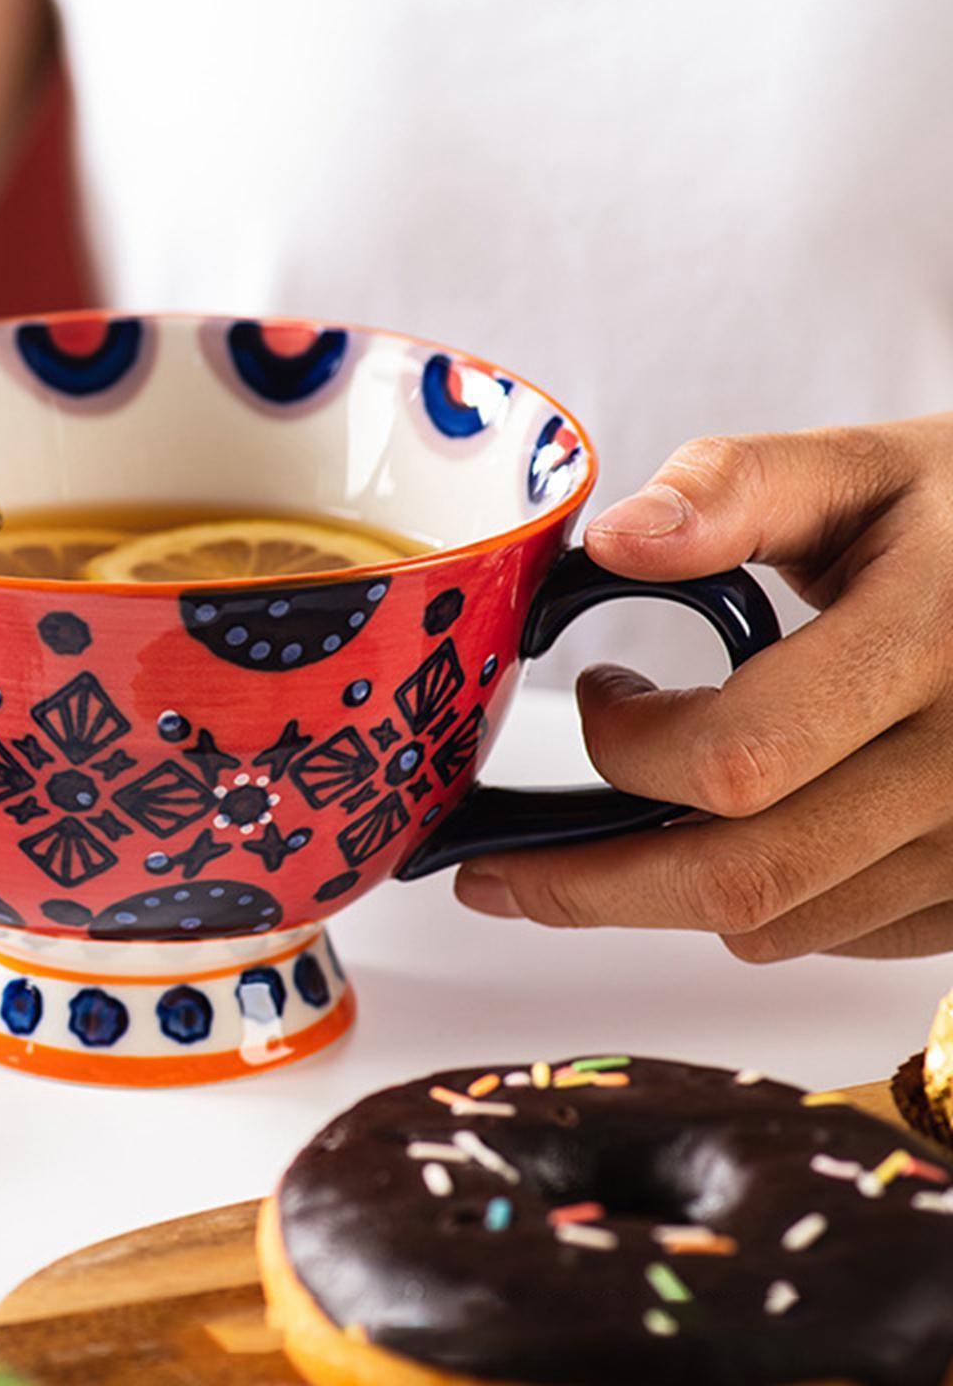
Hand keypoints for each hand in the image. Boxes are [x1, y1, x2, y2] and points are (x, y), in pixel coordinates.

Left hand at [454, 418, 952, 959]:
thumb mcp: (866, 465)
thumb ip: (736, 488)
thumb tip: (614, 541)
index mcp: (933, 645)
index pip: (742, 753)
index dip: (629, 743)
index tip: (596, 692)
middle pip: (745, 876)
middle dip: (588, 885)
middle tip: (493, 874)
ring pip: (782, 923)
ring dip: (665, 891)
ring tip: (613, 830)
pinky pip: (841, 938)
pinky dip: (757, 902)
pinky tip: (730, 836)